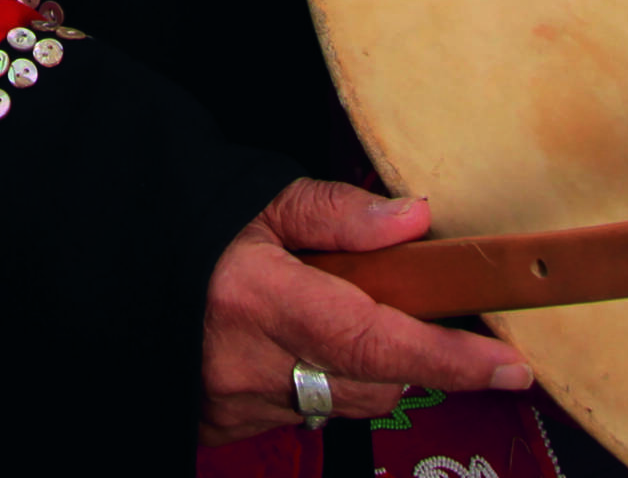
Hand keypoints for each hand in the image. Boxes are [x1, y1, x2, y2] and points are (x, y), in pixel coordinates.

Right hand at [200, 177, 532, 443]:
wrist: (119, 266)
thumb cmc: (195, 226)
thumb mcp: (265, 201)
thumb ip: (341, 214)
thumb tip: (415, 219)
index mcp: (262, 300)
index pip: (376, 341)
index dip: (449, 360)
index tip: (508, 367)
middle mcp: (250, 366)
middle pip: (372, 383)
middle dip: (413, 356)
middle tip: (429, 311)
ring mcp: (235, 406)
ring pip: (342, 403)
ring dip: (367, 368)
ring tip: (348, 311)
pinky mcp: (223, 426)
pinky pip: (302, 413)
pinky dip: (320, 381)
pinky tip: (303, 340)